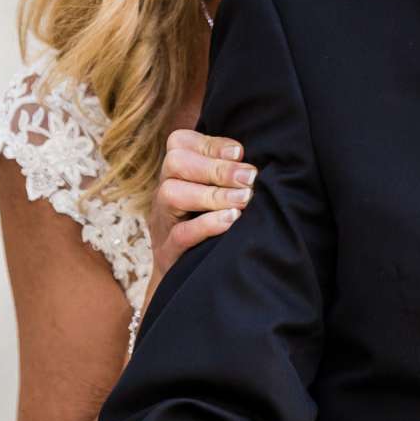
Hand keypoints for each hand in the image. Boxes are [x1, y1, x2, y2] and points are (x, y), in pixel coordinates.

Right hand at [148, 129, 254, 285]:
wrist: (185, 278)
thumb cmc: (208, 223)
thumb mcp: (213, 193)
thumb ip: (229, 172)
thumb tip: (256, 162)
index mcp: (175, 173)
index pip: (180, 142)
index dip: (211, 144)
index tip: (240, 153)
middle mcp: (163, 191)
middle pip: (175, 163)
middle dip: (216, 167)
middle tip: (250, 177)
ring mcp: (163, 221)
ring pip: (171, 194)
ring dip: (213, 194)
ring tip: (244, 199)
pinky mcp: (168, 251)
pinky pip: (181, 233)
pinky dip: (207, 224)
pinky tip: (232, 219)